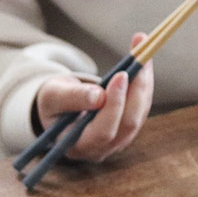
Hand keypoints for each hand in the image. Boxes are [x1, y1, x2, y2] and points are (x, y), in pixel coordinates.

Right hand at [34, 33, 153, 161]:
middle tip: (139, 57)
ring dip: (144, 81)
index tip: (121, 75)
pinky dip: (145, 81)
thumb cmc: (53, 102)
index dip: (114, 105)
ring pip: (139, 114)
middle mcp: (102, 149)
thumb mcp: (54, 95)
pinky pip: (142, 106)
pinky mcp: (128, 127)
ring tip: (142, 47)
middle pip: (128, 124)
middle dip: (137, 90)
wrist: (59, 108)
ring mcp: (117, 141)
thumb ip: (73, 97)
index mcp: (78, 146)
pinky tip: (143, 58)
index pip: (103, 132)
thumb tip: (99, 95)